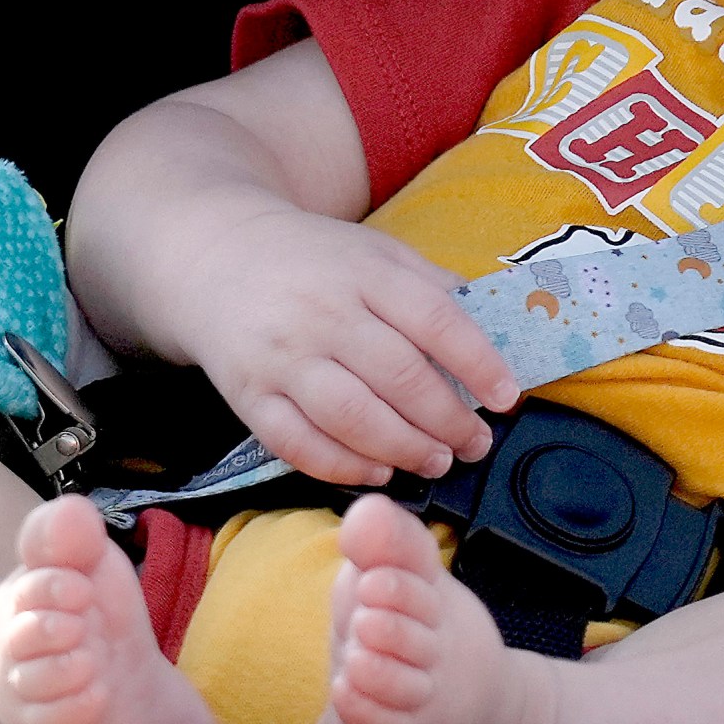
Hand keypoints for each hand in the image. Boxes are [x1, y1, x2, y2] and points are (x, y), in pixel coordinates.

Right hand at [167, 206, 520, 487]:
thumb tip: (497, 333)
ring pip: (353, 418)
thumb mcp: (377, 252)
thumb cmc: (316, 262)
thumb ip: (434, 288)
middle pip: (399, 377)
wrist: (216, 257)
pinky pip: (298, 444)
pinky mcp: (248, 396)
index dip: (479, 363)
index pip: (434, 320)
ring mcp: (281, 357)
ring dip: (405, 449)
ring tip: (437, 461)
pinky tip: (378, 470)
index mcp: (364, 272)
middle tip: (475, 443)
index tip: (507, 396)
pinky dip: (343, 466)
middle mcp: (321, 313)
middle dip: (449, 421)